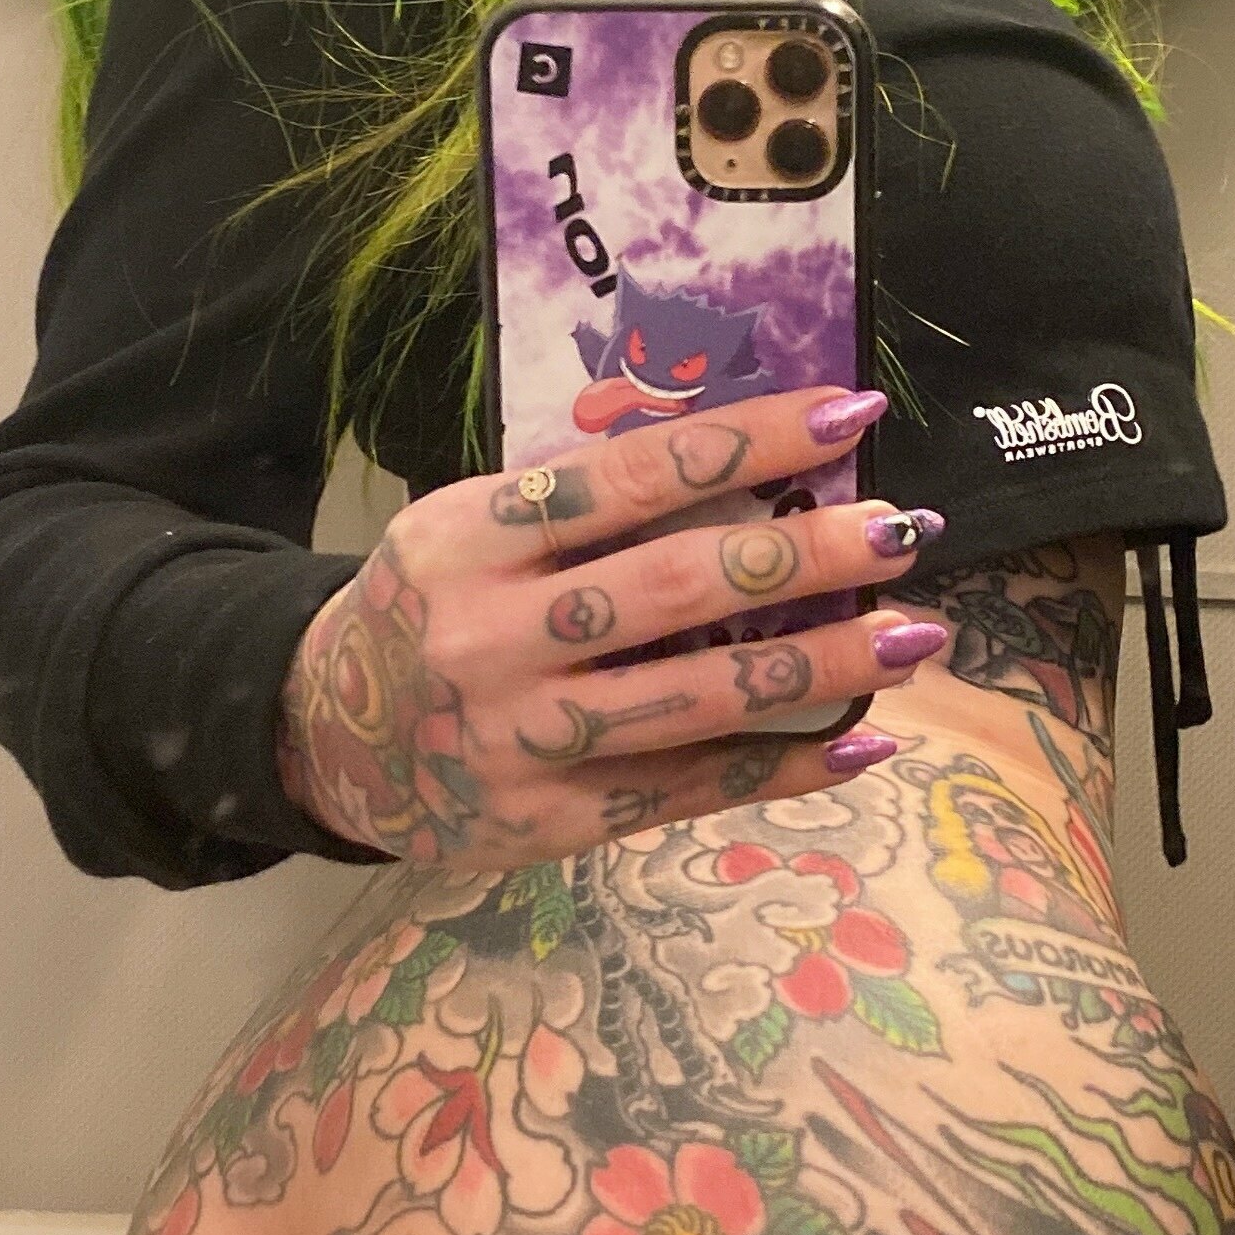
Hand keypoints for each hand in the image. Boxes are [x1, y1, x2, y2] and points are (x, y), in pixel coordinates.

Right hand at [274, 386, 946, 871]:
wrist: (322, 735)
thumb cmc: (429, 604)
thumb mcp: (470, 526)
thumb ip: (584, 504)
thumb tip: (755, 471)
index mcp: (473, 536)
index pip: (636, 477)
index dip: (750, 442)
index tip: (848, 415)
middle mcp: (493, 636)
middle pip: (677, 586)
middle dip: (805, 555)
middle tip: (903, 529)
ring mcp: (522, 738)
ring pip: (698, 695)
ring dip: (822, 666)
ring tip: (913, 633)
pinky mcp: (549, 820)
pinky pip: (689, 789)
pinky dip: (785, 766)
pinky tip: (861, 742)